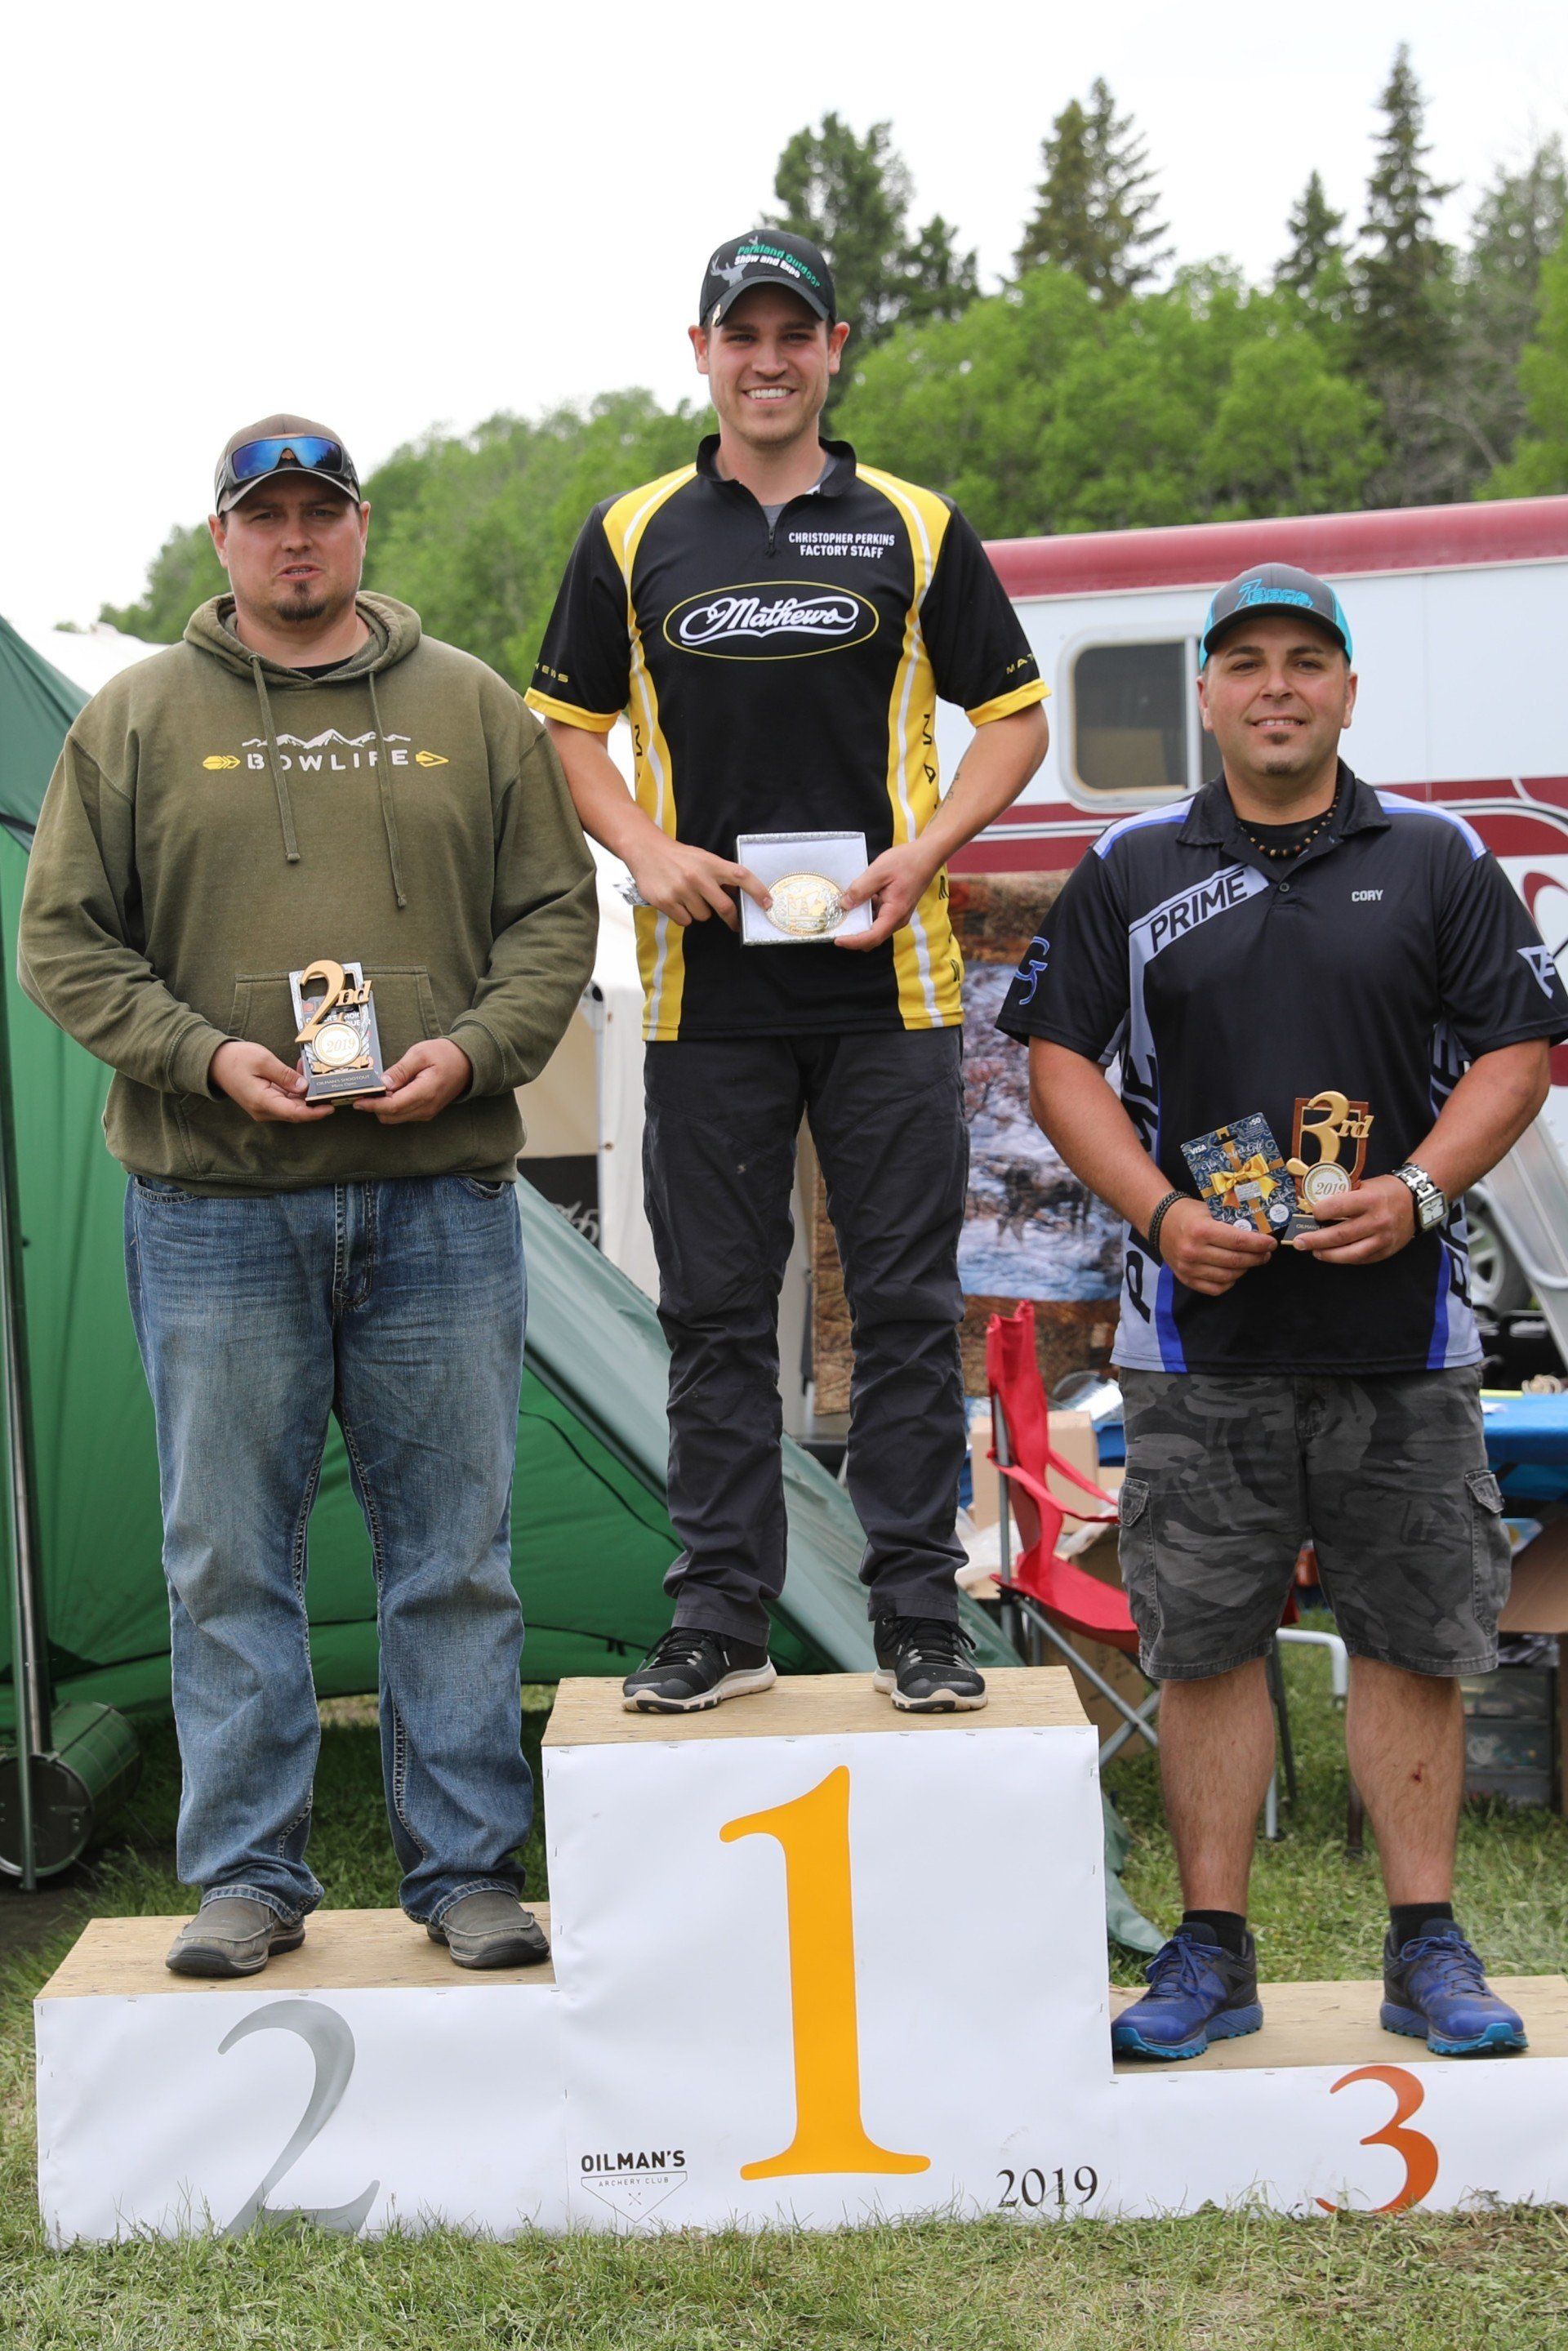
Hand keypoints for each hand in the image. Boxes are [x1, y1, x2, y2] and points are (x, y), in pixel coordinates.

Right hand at [209, 1039, 333, 1123]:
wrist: (214, 1062)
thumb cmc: (236, 1059)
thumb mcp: (263, 1061)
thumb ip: (285, 1075)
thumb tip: (305, 1087)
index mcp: (263, 1102)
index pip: (295, 1113)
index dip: (315, 1112)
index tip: (330, 1107)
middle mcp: (264, 1110)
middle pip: (296, 1111)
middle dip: (314, 1101)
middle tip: (330, 1087)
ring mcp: (264, 1108)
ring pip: (292, 1105)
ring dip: (305, 1093)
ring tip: (314, 1073)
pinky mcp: (264, 1102)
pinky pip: (284, 1099)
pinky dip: (295, 1089)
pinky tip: (301, 1073)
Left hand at [354, 1038, 472, 1123]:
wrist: (467, 1063)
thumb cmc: (445, 1054)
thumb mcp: (420, 1054)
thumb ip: (400, 1070)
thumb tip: (381, 1084)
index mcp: (425, 1092)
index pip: (392, 1106)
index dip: (372, 1105)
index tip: (357, 1100)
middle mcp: (426, 1108)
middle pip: (390, 1116)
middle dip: (374, 1106)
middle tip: (365, 1091)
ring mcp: (427, 1112)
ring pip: (395, 1118)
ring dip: (383, 1107)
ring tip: (379, 1089)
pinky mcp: (426, 1112)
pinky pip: (403, 1115)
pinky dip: (392, 1107)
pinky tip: (391, 1092)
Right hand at [628, 838, 769, 930]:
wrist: (645, 850)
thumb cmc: (679, 857)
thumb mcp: (702, 858)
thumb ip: (720, 875)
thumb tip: (738, 896)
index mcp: (710, 863)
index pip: (741, 876)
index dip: (757, 890)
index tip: (768, 904)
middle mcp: (697, 876)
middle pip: (725, 908)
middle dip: (732, 919)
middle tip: (734, 923)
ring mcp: (681, 890)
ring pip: (703, 916)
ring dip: (700, 912)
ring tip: (687, 897)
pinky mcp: (666, 902)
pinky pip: (685, 921)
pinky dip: (683, 916)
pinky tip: (675, 901)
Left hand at [835, 842, 937, 950]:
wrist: (927, 855)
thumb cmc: (907, 861)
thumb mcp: (879, 871)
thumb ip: (860, 889)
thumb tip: (844, 905)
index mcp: (895, 913)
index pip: (872, 937)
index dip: (853, 941)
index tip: (837, 939)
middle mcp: (898, 920)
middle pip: (873, 938)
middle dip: (854, 936)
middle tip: (835, 927)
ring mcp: (898, 916)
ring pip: (875, 929)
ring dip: (859, 925)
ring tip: (842, 914)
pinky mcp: (896, 909)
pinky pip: (879, 918)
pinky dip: (866, 915)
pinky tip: (857, 902)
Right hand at [1156, 1198, 1275, 1295]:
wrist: (1160, 1223)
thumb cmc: (1189, 1213)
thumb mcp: (1211, 1210)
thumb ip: (1232, 1222)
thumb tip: (1260, 1232)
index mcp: (1201, 1231)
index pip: (1239, 1242)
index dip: (1259, 1244)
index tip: (1271, 1243)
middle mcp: (1193, 1251)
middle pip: (1236, 1261)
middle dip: (1257, 1258)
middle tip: (1265, 1254)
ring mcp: (1188, 1268)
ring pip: (1228, 1277)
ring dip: (1245, 1270)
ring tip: (1251, 1261)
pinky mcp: (1186, 1279)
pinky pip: (1215, 1289)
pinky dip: (1229, 1282)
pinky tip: (1234, 1272)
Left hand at [1289, 1175, 1416, 1264]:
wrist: (1416, 1202)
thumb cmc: (1385, 1191)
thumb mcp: (1365, 1185)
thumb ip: (1344, 1195)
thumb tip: (1315, 1204)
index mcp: (1370, 1200)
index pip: (1338, 1208)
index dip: (1320, 1212)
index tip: (1312, 1214)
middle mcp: (1377, 1221)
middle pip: (1340, 1235)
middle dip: (1315, 1240)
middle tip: (1299, 1242)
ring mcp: (1382, 1239)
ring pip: (1350, 1253)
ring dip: (1328, 1254)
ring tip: (1314, 1252)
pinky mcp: (1385, 1251)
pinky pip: (1361, 1259)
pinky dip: (1344, 1258)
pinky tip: (1332, 1255)